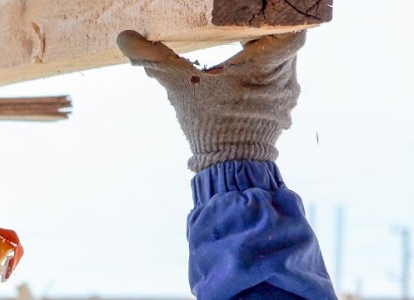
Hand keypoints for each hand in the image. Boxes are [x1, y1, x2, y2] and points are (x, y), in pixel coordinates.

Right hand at [117, 30, 304, 171]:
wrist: (229, 169)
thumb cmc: (210, 126)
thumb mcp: (180, 88)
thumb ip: (155, 60)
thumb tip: (125, 38)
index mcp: (271, 61)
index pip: (289, 22)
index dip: (273, 14)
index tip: (249, 16)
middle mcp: (287, 75)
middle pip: (283, 37)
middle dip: (260, 32)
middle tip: (237, 28)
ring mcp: (288, 95)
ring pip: (281, 60)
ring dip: (262, 55)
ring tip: (238, 54)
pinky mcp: (282, 110)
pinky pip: (277, 81)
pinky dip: (262, 76)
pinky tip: (240, 81)